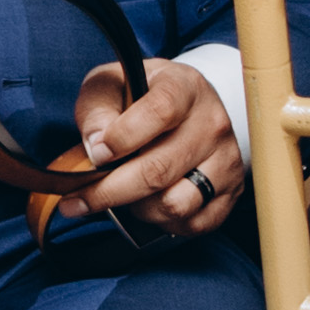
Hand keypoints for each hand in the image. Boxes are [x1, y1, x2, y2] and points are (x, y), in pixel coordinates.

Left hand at [61, 55, 242, 237]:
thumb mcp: (111, 85)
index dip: (123, 138)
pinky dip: (162, 223)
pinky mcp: (230, 192)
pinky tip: (149, 205)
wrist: (185, 106)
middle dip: (110, 191)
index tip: (97, 154)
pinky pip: (192, 224)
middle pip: (159, 170)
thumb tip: (96, 147)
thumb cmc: (141, 96)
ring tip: (125, 193)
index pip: (160, 112)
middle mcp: (212, 123)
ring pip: (175, 204)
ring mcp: (225, 160)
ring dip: (139, 208)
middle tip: (78, 199)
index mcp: (183, 88)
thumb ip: (97, 110)